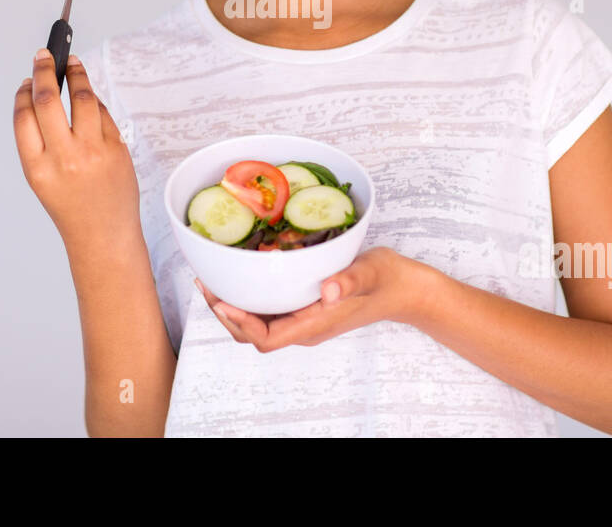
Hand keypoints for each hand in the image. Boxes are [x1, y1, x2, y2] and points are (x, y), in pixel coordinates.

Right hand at [12, 49, 139, 243]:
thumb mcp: (41, 179)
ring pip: (82, 98)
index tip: (27, 79)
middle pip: (48, 100)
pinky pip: (103, 113)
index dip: (24, 92)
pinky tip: (88, 95)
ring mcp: (93, 152)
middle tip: (44, 55)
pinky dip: (93, 100)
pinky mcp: (117, 148)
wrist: (103, 235)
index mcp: (37, 168)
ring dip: (76, 74)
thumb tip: (39, 94)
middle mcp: (63, 158)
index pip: (23, 116)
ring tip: (72, 63)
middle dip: (45, 70)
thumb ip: (38, 141)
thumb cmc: (70, 207)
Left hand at [196, 246, 422, 352]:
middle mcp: (304, 328)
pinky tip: (243, 275)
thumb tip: (329, 290)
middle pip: (254, 335)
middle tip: (206, 284)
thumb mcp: (370, 273)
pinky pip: (270, 311)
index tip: (222, 301)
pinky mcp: (305, 309)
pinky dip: (250, 297)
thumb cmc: (387, 281)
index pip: (267, 338)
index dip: (240, 324)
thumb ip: (350, 280)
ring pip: (258, 325)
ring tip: (215, 280)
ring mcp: (304, 320)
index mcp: (315, 325)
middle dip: (226, 314)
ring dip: (234, 306)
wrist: (405, 289)